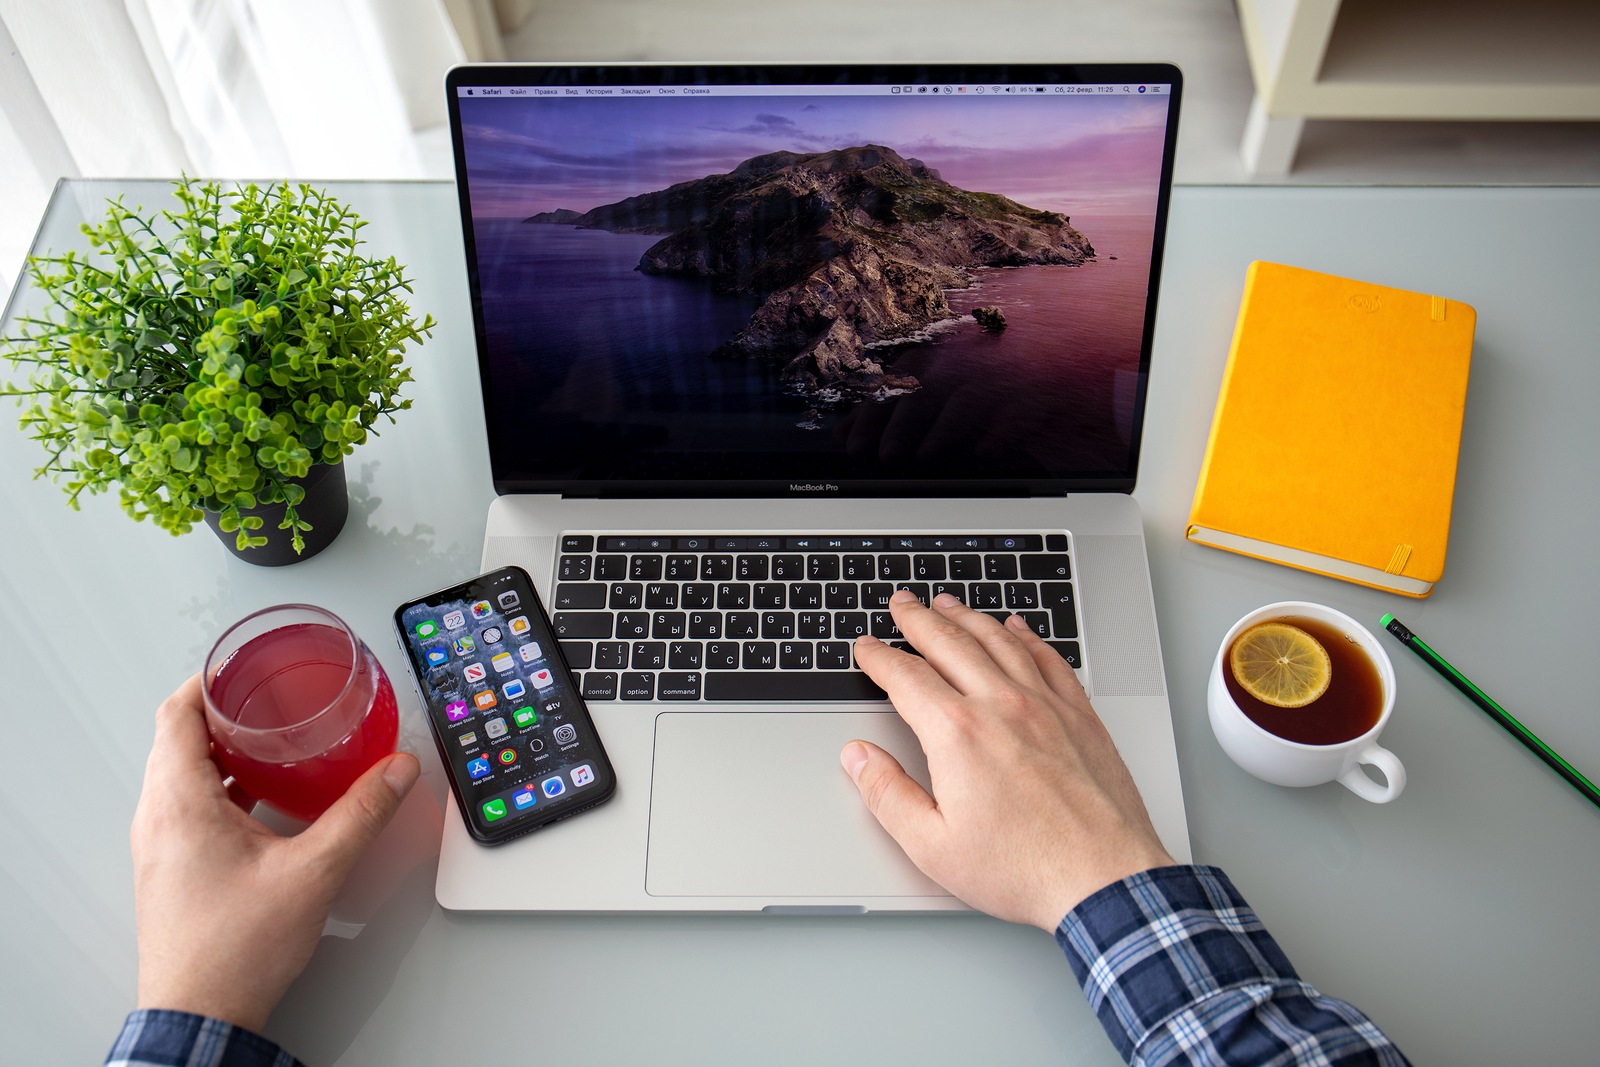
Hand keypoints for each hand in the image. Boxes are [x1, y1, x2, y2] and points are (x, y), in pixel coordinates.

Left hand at [129, 673, 419, 1032]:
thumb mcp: (314, 871)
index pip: (176, 713)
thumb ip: (361, 815)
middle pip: (178, 739)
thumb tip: (396, 771)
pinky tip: (262, 800)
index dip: (209, 680)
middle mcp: (158, 819)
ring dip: (222, 751)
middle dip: (224, 711)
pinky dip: (221, 787)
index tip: (243, 664)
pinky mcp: (170, 869)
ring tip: (272, 742)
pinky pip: (187, 807)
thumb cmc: (234, 951)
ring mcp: (159, 846)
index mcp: (179, 803)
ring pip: (181, 774)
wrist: (200, 1015)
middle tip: (268, 696)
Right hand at [843, 592, 1173, 930]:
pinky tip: (1017, 628)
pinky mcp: (1079, 716)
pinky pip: (1048, 658)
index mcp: (957, 734)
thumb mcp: (933, 846)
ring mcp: (1045, 706)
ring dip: (967, 617)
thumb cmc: (1024, 869)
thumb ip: (888, 795)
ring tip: (948, 603)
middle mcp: (1001, 706)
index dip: (879, 658)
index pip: (906, 677)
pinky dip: (1027, 637)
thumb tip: (858, 758)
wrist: (1104, 879)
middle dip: (918, 619)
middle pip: (950, 643)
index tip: (867, 648)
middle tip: (903, 603)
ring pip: (998, 641)